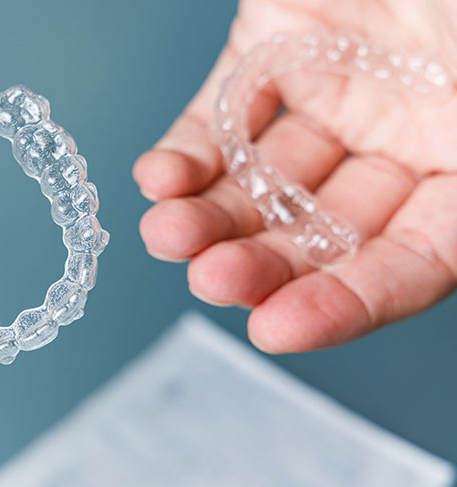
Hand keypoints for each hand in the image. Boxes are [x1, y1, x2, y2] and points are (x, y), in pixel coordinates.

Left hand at [134, 0, 456, 352]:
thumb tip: (432, 238)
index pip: (407, 265)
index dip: (346, 304)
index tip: (276, 329)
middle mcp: (404, 142)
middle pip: (323, 234)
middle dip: (264, 264)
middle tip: (210, 281)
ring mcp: (334, 98)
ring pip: (264, 187)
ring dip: (212, 220)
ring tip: (167, 234)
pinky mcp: (270, 54)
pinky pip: (221, 122)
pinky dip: (189, 157)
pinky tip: (159, 179)